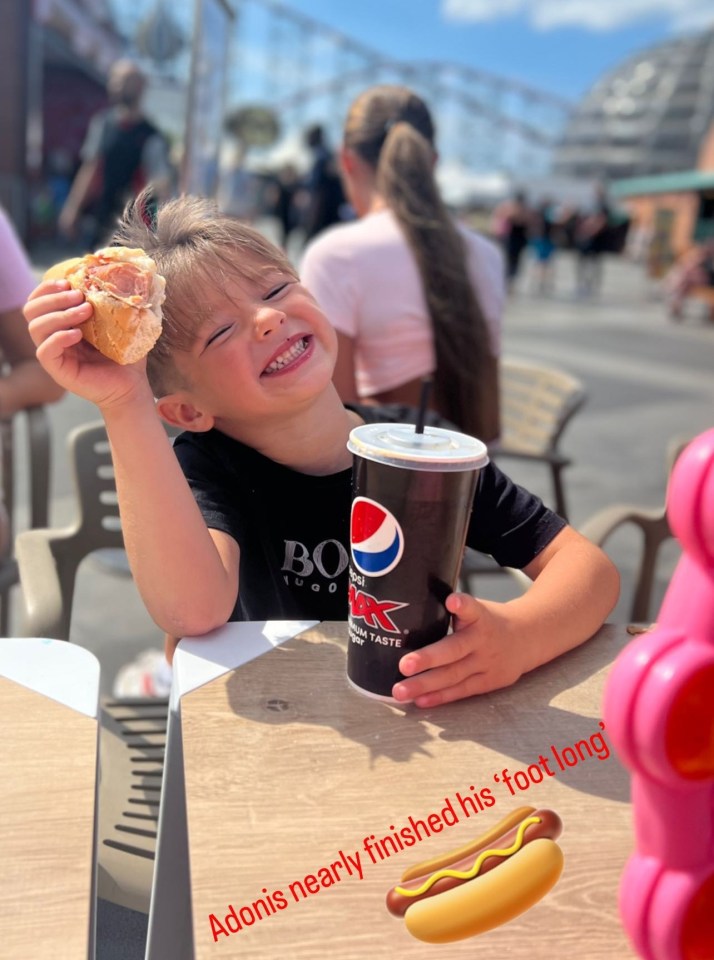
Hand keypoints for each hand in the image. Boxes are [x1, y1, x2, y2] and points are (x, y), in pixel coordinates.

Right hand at [23, 280, 153, 409]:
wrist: (132, 385)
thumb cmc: (126, 354)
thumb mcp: (120, 322)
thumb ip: (114, 299)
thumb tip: (119, 270)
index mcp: (62, 322)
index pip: (39, 299)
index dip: (47, 287)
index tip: (68, 281)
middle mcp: (53, 336)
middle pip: (31, 310)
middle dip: (52, 297)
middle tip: (78, 295)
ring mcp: (54, 354)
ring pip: (35, 327)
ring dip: (58, 314)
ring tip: (84, 312)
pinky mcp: (58, 370)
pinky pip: (44, 351)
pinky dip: (58, 338)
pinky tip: (77, 334)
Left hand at [391, 593, 524, 707]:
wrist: (528, 638)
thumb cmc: (489, 621)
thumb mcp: (477, 608)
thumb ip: (452, 612)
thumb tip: (409, 609)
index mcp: (480, 616)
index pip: (472, 608)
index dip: (462, 604)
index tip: (452, 600)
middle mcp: (483, 639)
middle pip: (455, 650)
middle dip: (428, 658)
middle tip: (403, 665)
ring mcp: (487, 663)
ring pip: (454, 675)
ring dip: (425, 685)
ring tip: (400, 691)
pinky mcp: (488, 682)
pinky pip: (461, 691)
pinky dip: (439, 697)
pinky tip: (419, 700)